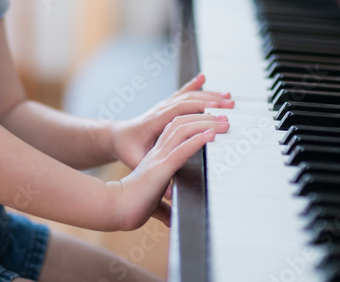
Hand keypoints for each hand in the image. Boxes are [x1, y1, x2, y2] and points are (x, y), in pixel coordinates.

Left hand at [109, 73, 233, 169]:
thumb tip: (170, 194)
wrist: (117, 137)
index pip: (180, 115)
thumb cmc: (128, 149)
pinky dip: (194, 85)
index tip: (218, 123)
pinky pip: (182, 93)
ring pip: (188, 96)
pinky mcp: (167, 105)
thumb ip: (153, 176)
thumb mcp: (137, 163)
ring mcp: (164, 105)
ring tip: (228, 98)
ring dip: (208, 95)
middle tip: (231, 111)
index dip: (200, 117)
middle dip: (211, 105)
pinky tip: (203, 78)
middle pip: (189, 102)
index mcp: (154, 122)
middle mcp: (160, 110)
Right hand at [114, 112, 228, 228]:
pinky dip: (197, 140)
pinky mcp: (161, 169)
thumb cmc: (130, 206)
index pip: (176, 131)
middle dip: (203, 118)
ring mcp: (159, 159)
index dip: (193, 122)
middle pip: (181, 124)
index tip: (212, 122)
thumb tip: (173, 221)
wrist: (114, 209)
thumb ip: (165, 209)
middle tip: (224, 118)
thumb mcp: (154, 204)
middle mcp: (158, 153)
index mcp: (156, 158)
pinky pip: (182, 150)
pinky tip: (211, 134)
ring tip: (223, 122)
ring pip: (182, 131)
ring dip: (205, 124)